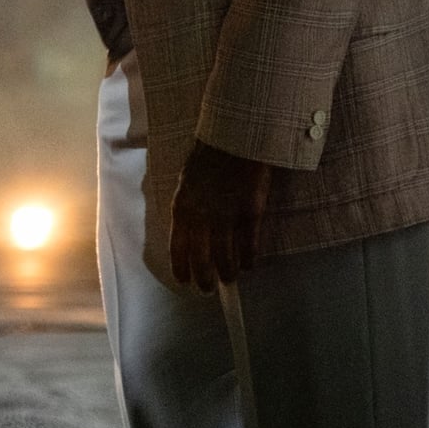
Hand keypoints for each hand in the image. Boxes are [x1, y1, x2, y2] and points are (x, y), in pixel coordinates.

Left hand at [168, 140, 273, 292]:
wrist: (234, 138)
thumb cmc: (208, 157)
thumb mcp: (187, 182)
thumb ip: (188, 207)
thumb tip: (189, 230)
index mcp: (182, 208)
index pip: (178, 247)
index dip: (181, 267)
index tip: (184, 281)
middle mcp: (202, 217)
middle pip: (201, 259)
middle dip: (204, 278)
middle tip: (207, 289)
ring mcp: (227, 216)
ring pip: (226, 257)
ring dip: (227, 272)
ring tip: (229, 280)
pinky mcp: (250, 213)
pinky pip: (249, 245)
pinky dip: (249, 259)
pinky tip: (249, 266)